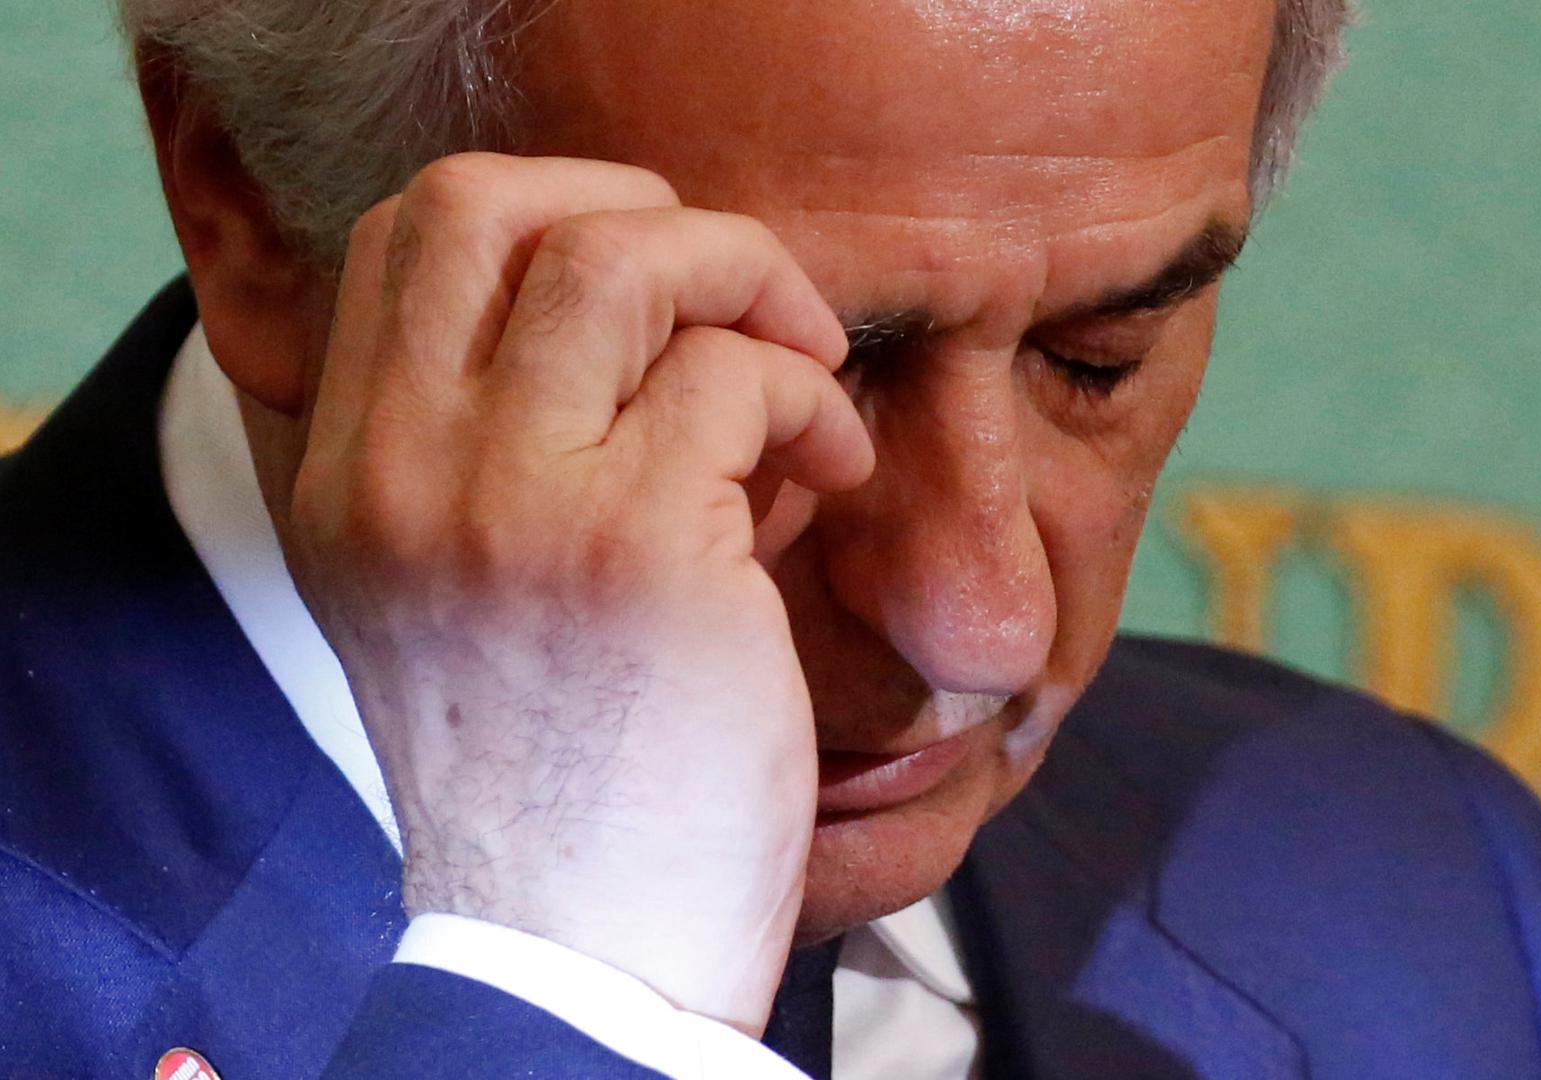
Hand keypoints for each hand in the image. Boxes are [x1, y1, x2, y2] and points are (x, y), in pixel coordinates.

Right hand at [280, 153, 873, 1033]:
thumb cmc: (562, 771)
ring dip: (748, 285)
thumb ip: (514, 446)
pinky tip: (831, 479)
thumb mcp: (475, 595)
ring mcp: (507, 502)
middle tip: (738, 301)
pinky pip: (740, 376)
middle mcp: (397, 472)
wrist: (585, 949)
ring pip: (623, 259)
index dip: (546, 214)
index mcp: (346, 478)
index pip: (401, 235)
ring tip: (804, 377)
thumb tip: (661, 318)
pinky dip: (812, 402)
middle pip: (489, 202)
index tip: (651, 293)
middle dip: (647, 217)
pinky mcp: (635, 544)